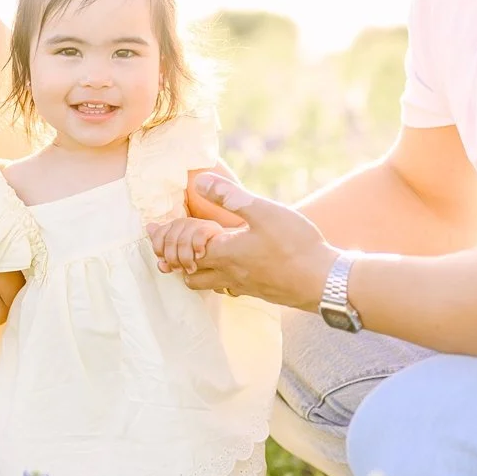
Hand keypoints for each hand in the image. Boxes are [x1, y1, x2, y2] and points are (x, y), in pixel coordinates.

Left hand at [148, 217, 223, 273]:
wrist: (223, 247)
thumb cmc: (196, 252)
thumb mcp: (179, 255)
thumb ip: (167, 257)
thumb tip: (159, 263)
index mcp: (172, 227)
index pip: (158, 235)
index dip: (158, 249)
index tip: (164, 262)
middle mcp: (182, 222)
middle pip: (170, 240)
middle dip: (173, 259)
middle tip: (179, 270)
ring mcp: (196, 223)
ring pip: (183, 241)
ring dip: (185, 259)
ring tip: (190, 269)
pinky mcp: (210, 227)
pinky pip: (199, 235)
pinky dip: (197, 247)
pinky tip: (199, 256)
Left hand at [178, 174, 336, 309]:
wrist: (325, 282)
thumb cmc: (296, 246)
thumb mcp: (263, 211)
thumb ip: (230, 196)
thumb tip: (199, 182)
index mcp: (224, 253)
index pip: (183, 247)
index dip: (166, 237)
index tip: (151, 229)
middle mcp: (228, 274)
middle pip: (188, 273)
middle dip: (175, 258)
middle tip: (167, 246)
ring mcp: (244, 287)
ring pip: (206, 285)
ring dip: (195, 271)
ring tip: (193, 257)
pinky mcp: (260, 293)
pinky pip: (228, 289)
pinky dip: (219, 279)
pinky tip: (230, 269)